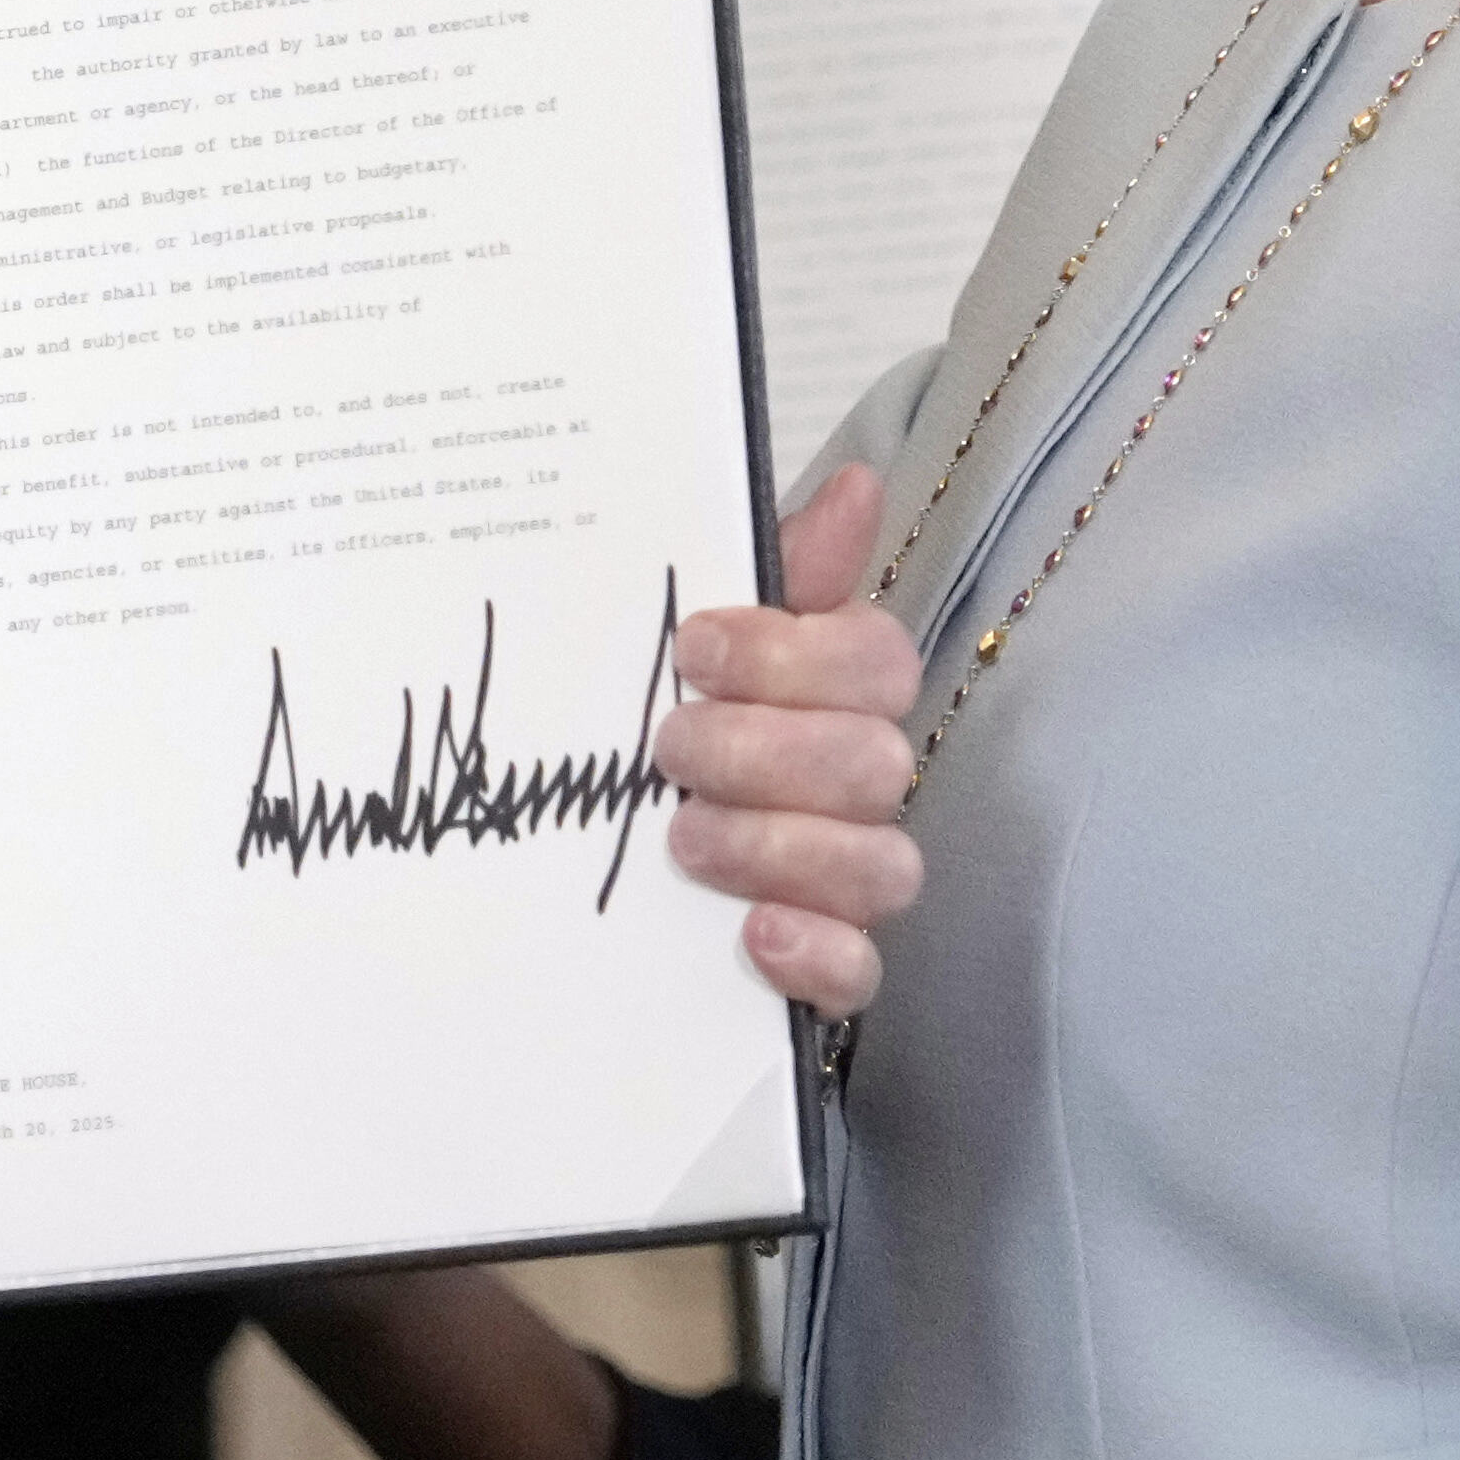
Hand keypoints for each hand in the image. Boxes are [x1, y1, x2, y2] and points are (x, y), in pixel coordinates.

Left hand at [655, 465, 920, 1017]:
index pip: (879, 662)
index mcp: (837, 692)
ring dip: (779, 847)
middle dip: (763, 751)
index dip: (792, 655)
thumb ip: (778, 568)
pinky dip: (817, 954)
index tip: (692, 650)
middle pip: (875, 764)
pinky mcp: (826, 968)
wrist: (579, 859)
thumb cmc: (667, 715)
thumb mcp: (696, 638)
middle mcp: (861, 783)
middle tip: (669, 748)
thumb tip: (857, 484)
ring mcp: (851, 880)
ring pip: (881, 867)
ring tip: (683, 839)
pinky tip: (755, 935)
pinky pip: (861, 974)